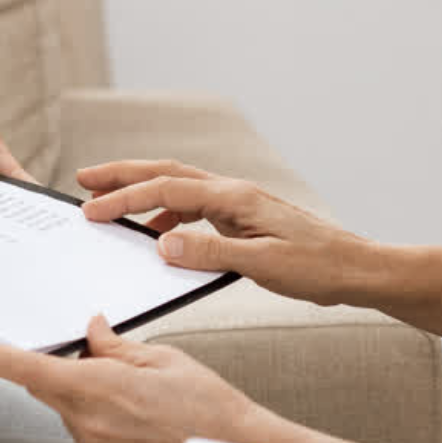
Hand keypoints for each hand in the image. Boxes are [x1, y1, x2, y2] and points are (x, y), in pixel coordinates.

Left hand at [0, 315, 267, 442]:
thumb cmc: (210, 407)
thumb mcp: (163, 359)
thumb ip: (116, 347)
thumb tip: (92, 333)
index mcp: (96, 388)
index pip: (25, 367)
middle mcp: (87, 426)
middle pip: (55, 388)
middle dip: (77, 373)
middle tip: (122, 369)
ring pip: (75, 415)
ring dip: (97, 403)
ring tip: (150, 406)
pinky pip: (91, 441)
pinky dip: (109, 428)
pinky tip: (148, 429)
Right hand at [72, 159, 371, 305]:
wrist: (356, 269)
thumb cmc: (318, 267)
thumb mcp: (262, 265)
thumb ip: (210, 254)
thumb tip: (163, 244)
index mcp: (236, 197)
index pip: (168, 188)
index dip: (126, 197)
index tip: (92, 208)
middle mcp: (235, 193)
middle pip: (168, 172)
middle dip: (124, 175)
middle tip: (85, 179)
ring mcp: (240, 204)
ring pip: (180, 187)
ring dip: (144, 193)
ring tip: (112, 206)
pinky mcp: (244, 220)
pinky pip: (196, 209)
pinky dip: (169, 215)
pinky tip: (160, 236)